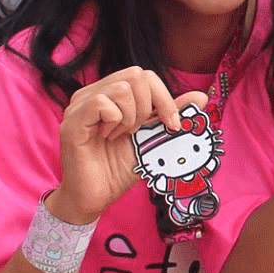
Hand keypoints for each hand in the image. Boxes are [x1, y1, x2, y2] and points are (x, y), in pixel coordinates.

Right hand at [51, 67, 194, 223]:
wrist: (95, 197)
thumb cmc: (118, 169)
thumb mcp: (153, 138)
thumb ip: (171, 115)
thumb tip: (201, 96)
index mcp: (109, 94)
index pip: (144, 75)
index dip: (164, 97)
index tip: (172, 124)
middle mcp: (92, 93)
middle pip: (135, 75)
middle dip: (148, 106)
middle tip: (138, 131)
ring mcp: (80, 105)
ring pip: (121, 88)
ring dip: (131, 116)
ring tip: (121, 135)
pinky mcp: (72, 121)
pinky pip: (101, 104)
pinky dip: (115, 122)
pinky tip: (107, 138)